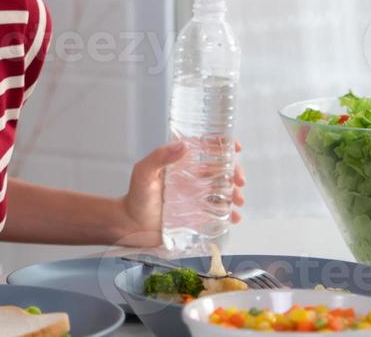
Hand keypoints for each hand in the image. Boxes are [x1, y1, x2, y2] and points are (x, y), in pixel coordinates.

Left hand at [114, 140, 244, 248]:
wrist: (131, 225)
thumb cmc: (135, 196)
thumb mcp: (144, 173)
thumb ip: (159, 158)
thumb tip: (182, 145)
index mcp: (181, 164)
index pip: (206, 149)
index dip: (223, 145)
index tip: (236, 148)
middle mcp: (192, 178)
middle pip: (221, 170)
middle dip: (235, 173)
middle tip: (240, 181)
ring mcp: (197, 197)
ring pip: (224, 191)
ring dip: (235, 193)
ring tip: (238, 201)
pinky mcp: (198, 215)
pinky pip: (219, 213)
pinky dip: (230, 214)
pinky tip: (235, 218)